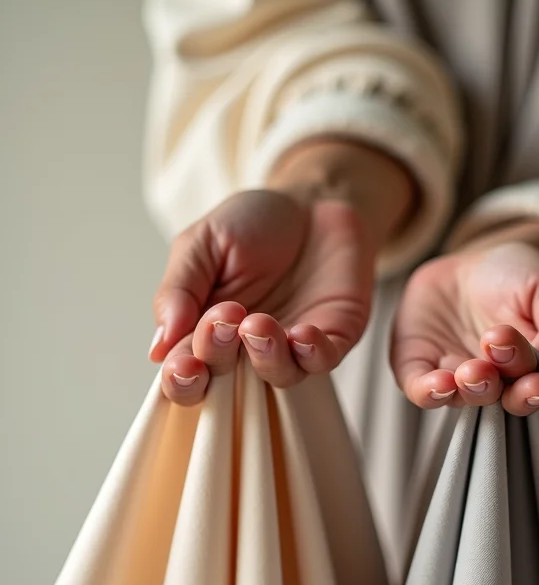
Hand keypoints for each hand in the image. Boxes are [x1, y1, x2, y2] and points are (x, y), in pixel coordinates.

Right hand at [150, 139, 414, 404]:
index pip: (188, 374)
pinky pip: (324, 359)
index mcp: (207, 332)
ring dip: (267, 356)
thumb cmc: (253, 223)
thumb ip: (179, 289)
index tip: (183, 364)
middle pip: (229, 385)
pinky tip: (302, 332)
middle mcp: (248, 350)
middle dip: (220, 360)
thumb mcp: (203, 242)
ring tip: (257, 322)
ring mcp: (292, 347)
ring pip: (279, 376)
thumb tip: (159, 347)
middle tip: (222, 322)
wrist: (311, 199)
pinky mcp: (332, 337)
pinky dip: (313, 352)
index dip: (183, 379)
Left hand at [390, 221, 538, 415]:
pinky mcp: (425, 371)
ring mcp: (464, 381)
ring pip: (469, 397)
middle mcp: (504, 383)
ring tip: (471, 371)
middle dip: (509, 389)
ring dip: (472, 389)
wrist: (466, 266)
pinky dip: (429, 392)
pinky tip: (438, 383)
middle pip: (510, 398)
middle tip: (499, 359)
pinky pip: (424, 391)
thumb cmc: (519, 278)